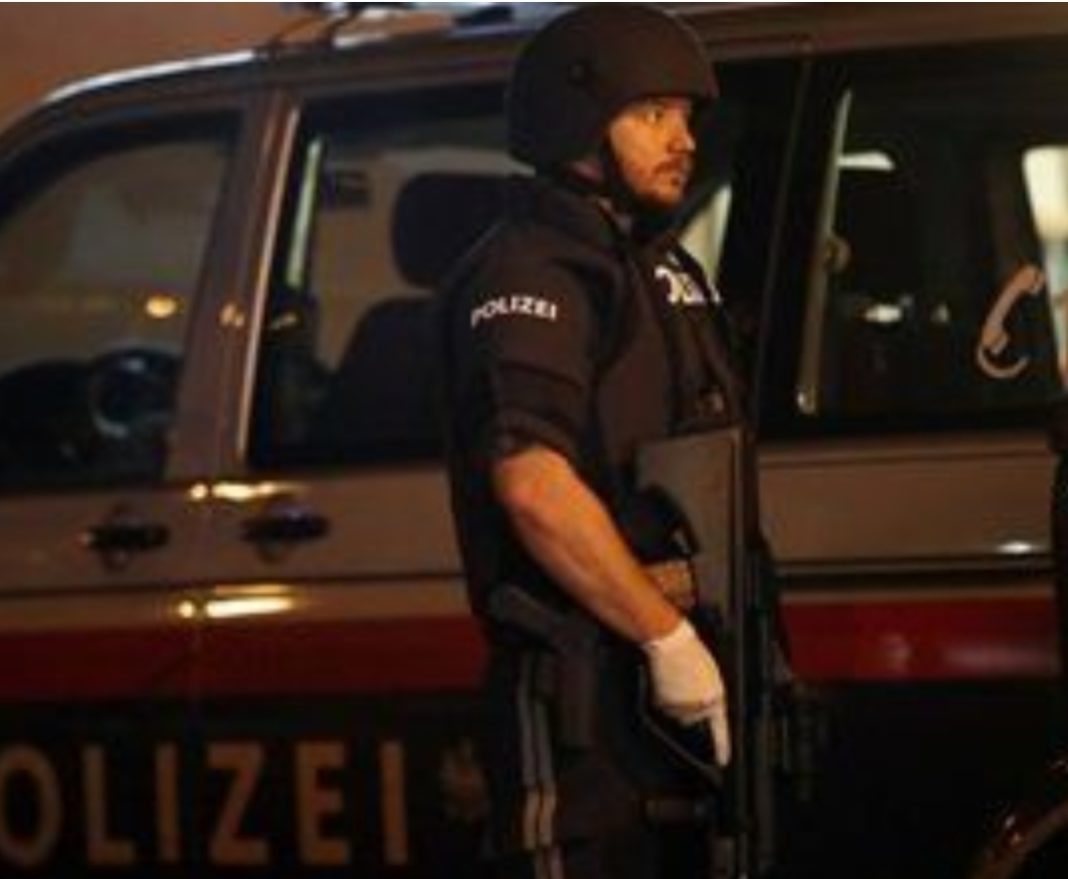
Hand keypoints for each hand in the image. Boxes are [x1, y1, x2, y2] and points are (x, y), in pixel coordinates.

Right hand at [642, 619, 730, 766]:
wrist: (672, 642)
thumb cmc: (692, 653)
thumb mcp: (710, 674)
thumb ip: (711, 694)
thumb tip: (706, 706)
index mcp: (716, 698)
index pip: (720, 730)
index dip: (722, 747)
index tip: (723, 762)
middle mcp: (700, 707)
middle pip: (692, 719)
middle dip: (689, 708)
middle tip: (686, 685)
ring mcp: (681, 707)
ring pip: (677, 714)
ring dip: (676, 702)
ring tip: (677, 679)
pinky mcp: (664, 704)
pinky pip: (664, 707)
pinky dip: (664, 697)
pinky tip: (667, 681)